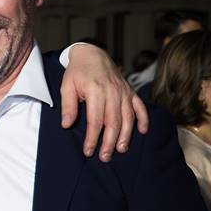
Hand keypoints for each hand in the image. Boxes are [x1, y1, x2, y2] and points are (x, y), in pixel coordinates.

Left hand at [61, 44, 149, 161]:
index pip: (95, 120)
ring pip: (128, 117)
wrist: (92, 54)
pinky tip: (142, 131)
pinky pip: (140, 106)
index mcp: (96, 91)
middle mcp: (112, 91)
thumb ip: (68, 106)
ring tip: (121, 149)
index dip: (92, 138)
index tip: (88, 151)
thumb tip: (67, 125)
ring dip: (125, 135)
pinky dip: (143, 119)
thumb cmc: (77, 72)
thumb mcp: (66, 86)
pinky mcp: (130, 91)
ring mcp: (123, 91)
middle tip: (105, 157)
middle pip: (113, 122)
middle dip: (109, 142)